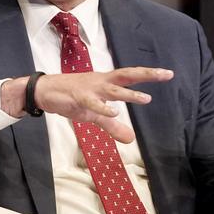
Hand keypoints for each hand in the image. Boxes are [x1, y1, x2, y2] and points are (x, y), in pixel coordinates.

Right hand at [2, 67, 172, 142]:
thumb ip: (113, 126)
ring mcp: (90, 88)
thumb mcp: (95, 115)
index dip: (149, 75)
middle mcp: (102, 82)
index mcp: (107, 83)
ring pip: (113, 89)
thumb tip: (131, 139)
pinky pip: (92, 103)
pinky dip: (102, 107)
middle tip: (166, 74)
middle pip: (128, 75)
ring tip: (145, 99)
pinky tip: (113, 112)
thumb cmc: (71, 98)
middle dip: (147, 75)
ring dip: (128, 94)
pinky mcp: (78, 97)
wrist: (45, 91)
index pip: (131, 77)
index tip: (168, 74)